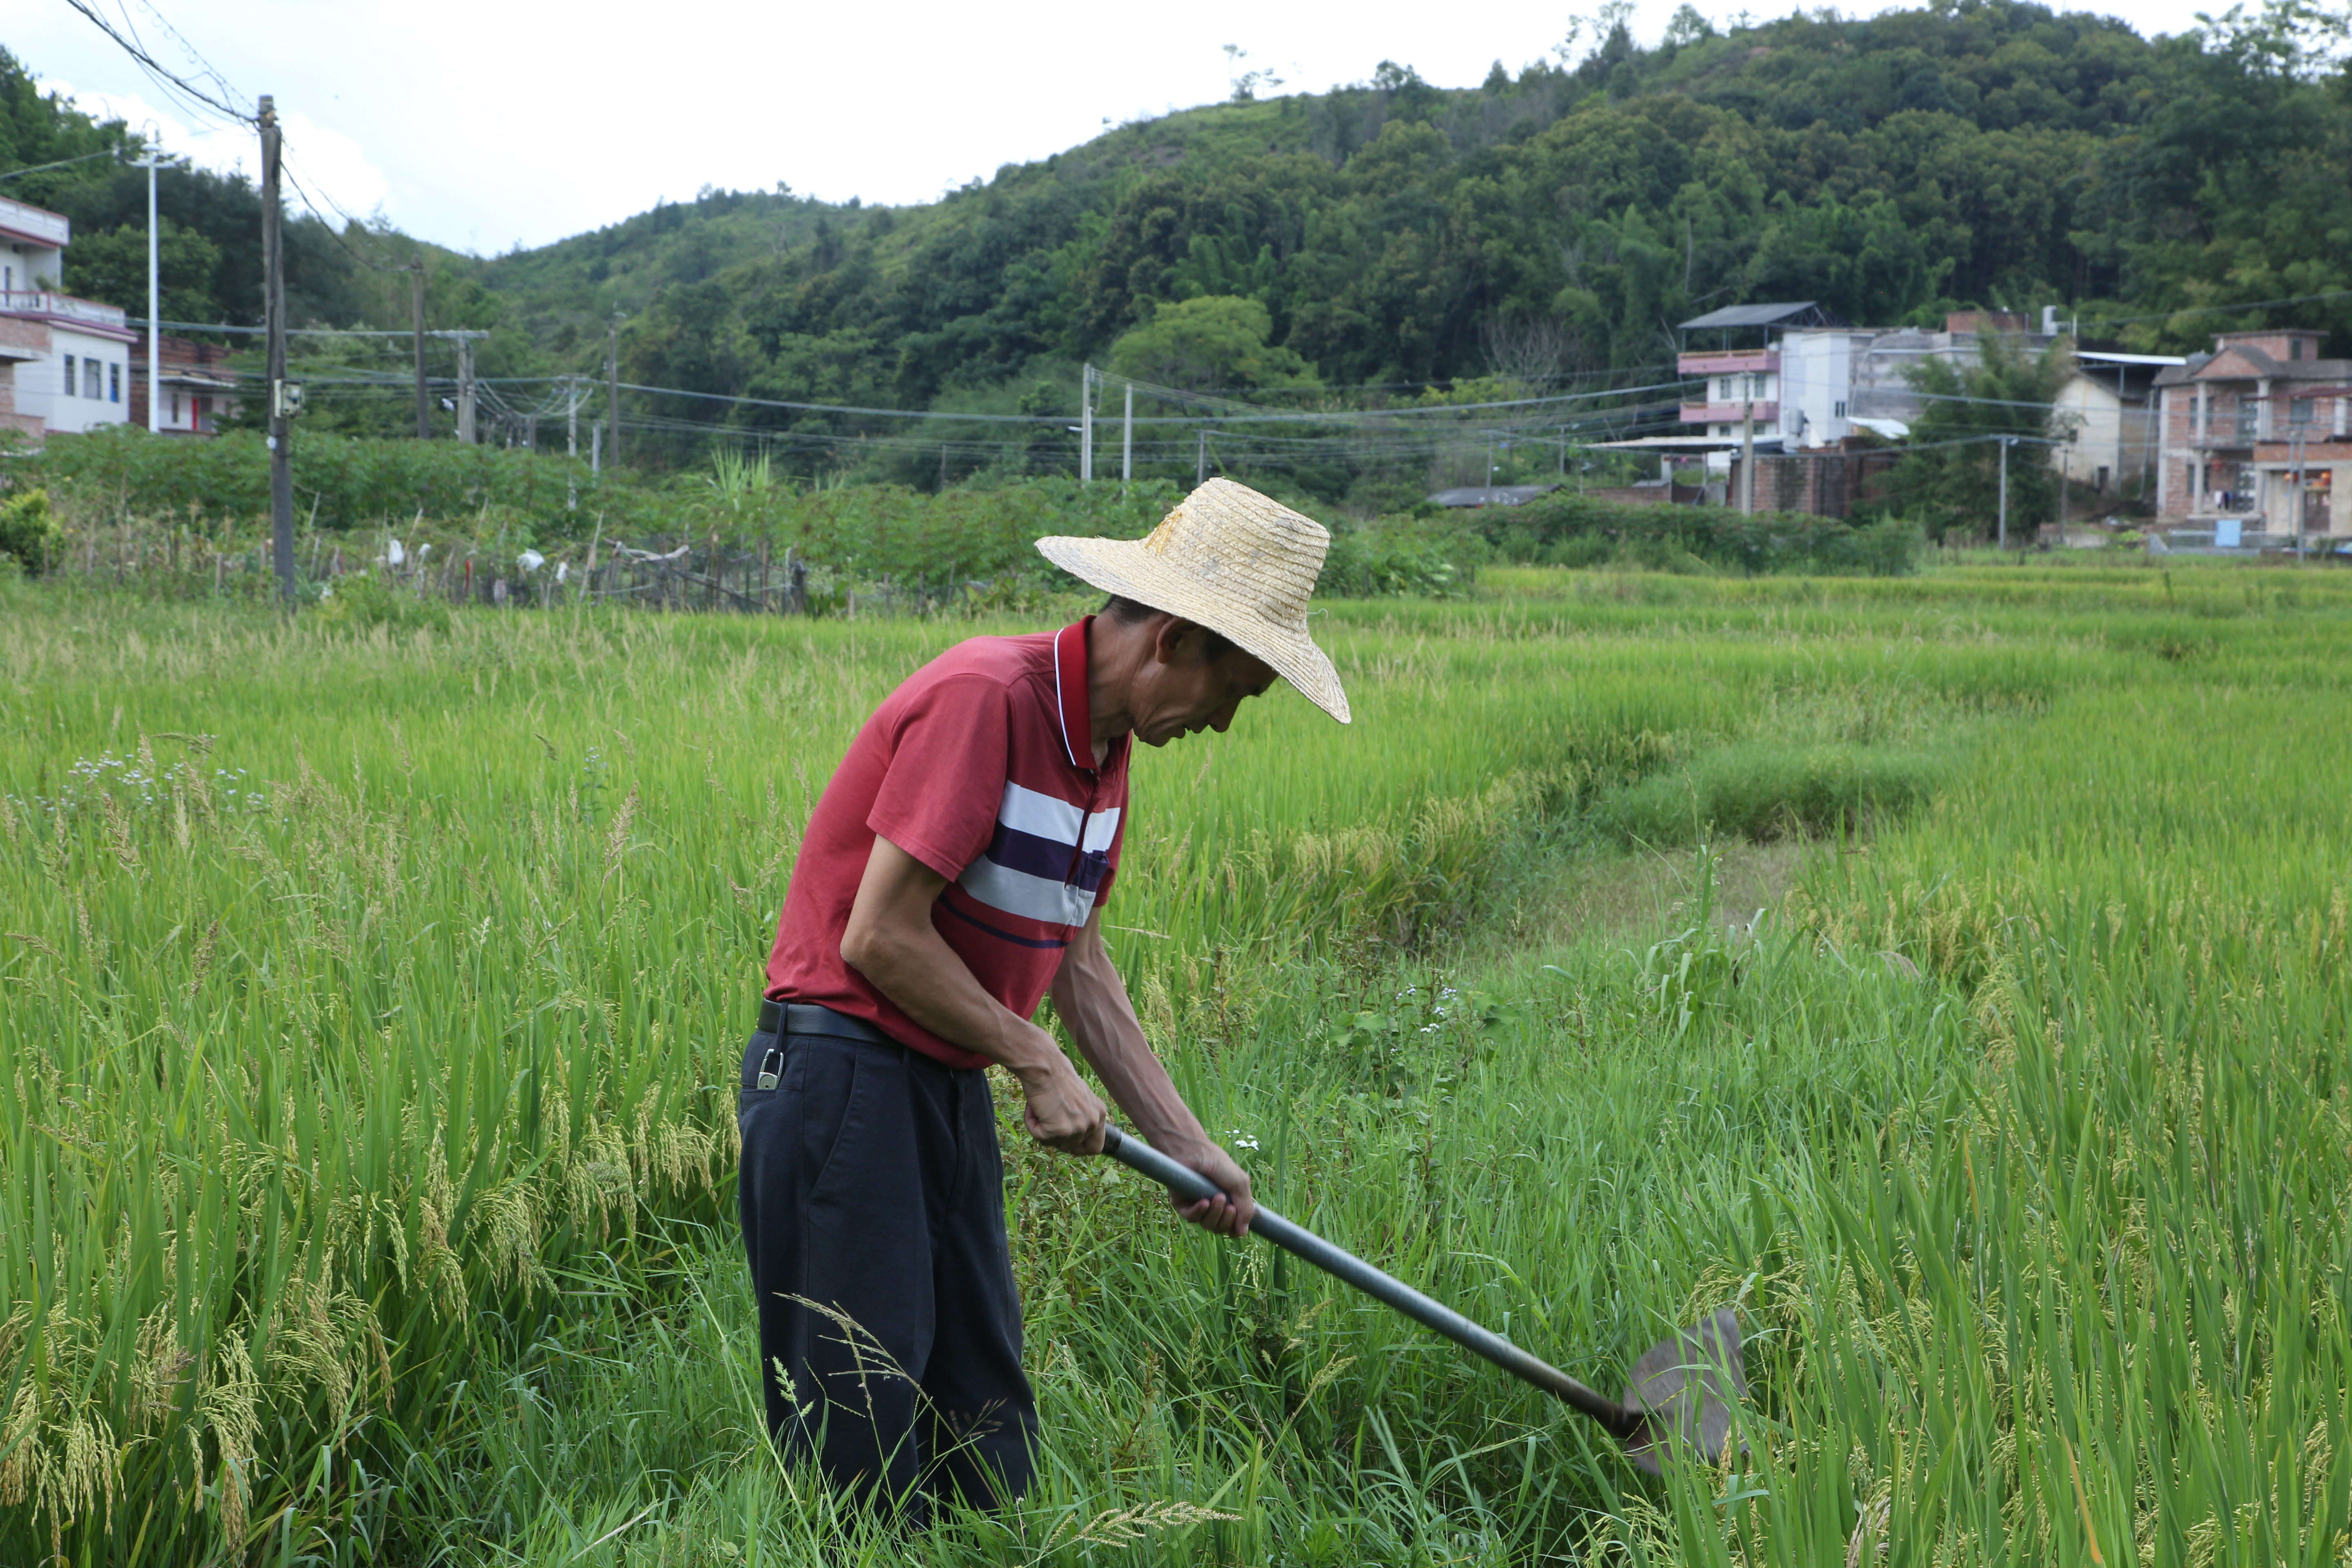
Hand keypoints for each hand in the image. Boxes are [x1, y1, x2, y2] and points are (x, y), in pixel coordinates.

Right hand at [1014, 1038, 1106, 1153]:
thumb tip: (1070, 1134)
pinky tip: (1033, 1107)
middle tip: (1046, 1119)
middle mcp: (1093, 1122)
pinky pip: (1039, 1137)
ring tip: (1039, 1107)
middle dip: (1056, 1138)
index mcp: (1099, 1113)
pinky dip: (1032, 1124)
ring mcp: (1078, 1128)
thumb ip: (1079, 1116)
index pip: (1096, 1146)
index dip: (1079, 1148)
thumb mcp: (1077, 1098)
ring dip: (1042, 1128)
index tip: (1065, 1141)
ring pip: (1053, 1143)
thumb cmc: (1056, 1076)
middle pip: (1072, 1148)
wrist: (1045, 1066)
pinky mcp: (1060, 1131)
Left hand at [1165, 1139, 1253, 1236]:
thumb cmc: (1216, 1162)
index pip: (1233, 1226)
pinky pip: (1191, 1218)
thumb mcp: (1239, 1182)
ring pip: (1207, 1225)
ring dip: (1215, 1214)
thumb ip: (1246, 1206)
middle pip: (1221, 1228)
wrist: (1192, 1150)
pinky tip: (1203, 1202)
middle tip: (1229, 1207)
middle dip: (1227, 1220)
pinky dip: (1199, 1212)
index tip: (1239, 1224)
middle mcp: (1213, 1206)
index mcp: (1228, 1201)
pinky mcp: (1182, 1205)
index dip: (1236, 1228)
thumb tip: (1243, 1232)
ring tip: (1217, 1198)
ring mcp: (1197, 1206)